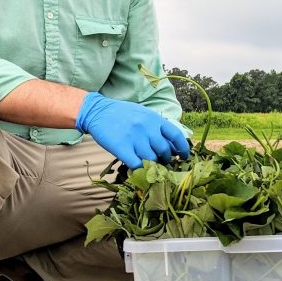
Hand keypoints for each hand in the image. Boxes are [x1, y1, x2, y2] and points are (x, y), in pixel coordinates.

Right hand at [75, 92, 189, 168]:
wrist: (98, 111)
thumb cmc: (122, 114)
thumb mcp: (143, 114)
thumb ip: (157, 128)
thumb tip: (172, 146)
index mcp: (154, 119)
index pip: (176, 135)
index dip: (183, 148)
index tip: (183, 156)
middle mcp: (147, 128)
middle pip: (165, 151)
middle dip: (166, 159)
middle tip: (162, 161)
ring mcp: (134, 138)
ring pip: (152, 160)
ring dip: (152, 165)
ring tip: (148, 164)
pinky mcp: (122, 148)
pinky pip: (137, 165)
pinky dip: (140, 169)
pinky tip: (137, 166)